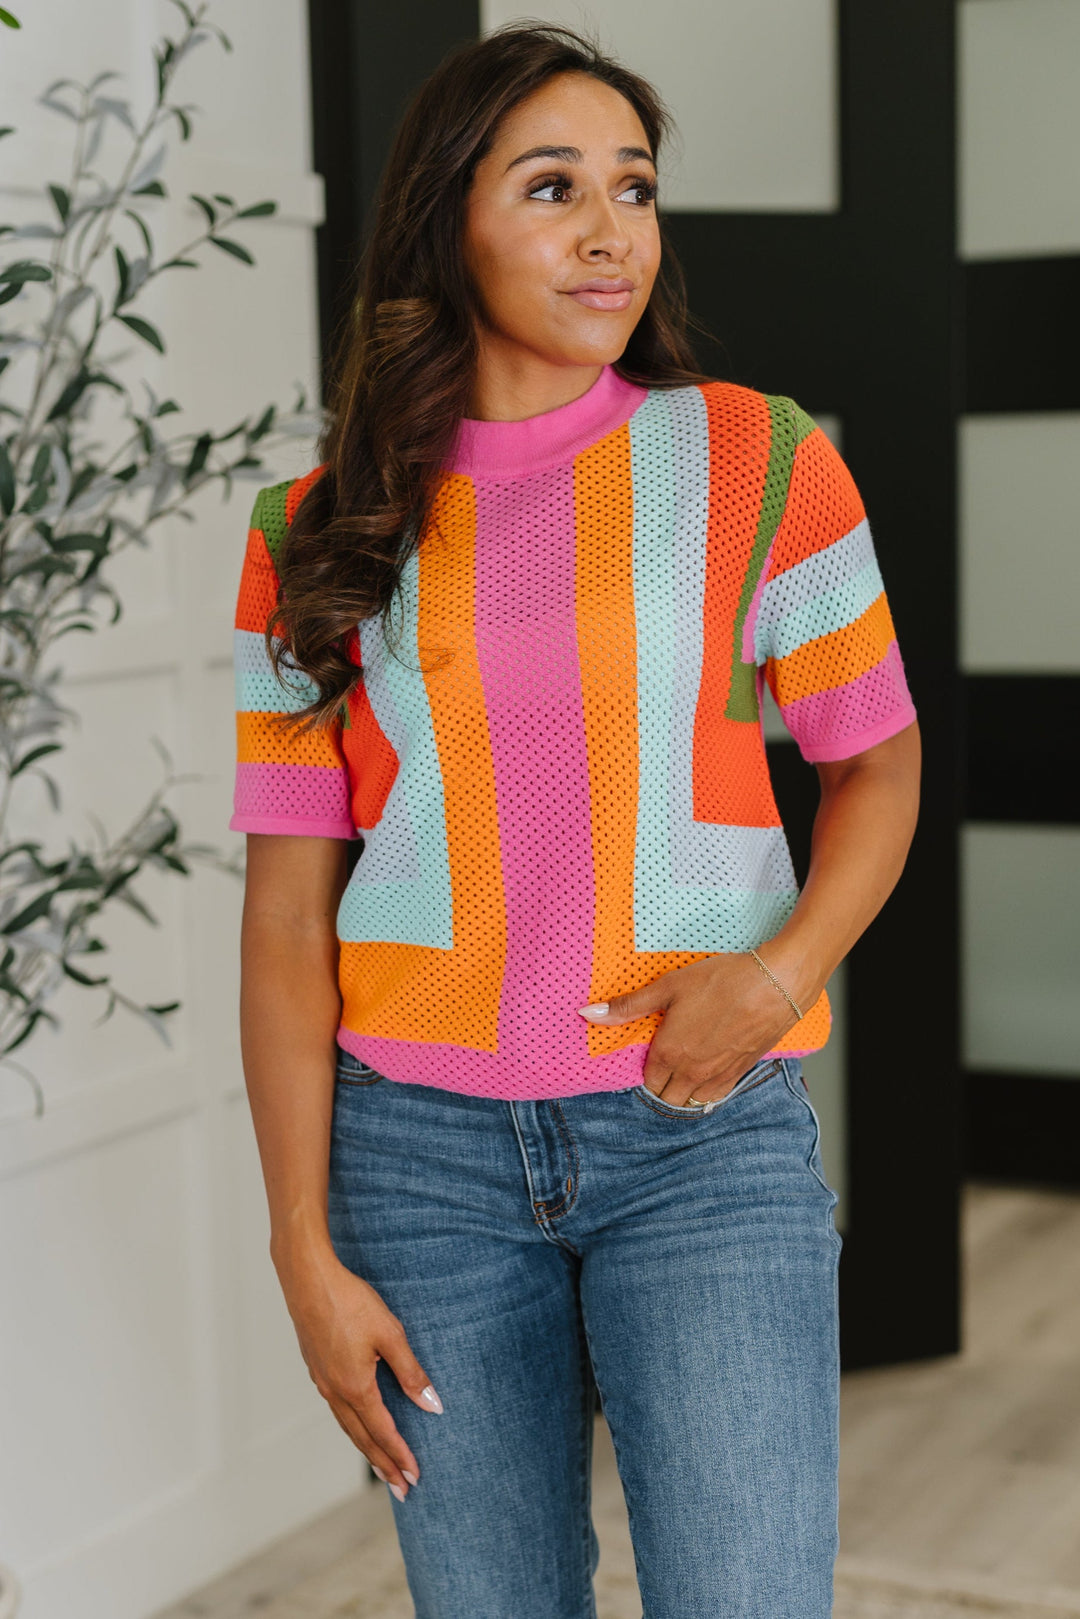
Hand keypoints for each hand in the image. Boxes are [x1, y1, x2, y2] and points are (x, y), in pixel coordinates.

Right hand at [275, 1243, 442, 1500]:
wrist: (308, 1279)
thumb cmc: (350, 1302)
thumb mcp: (390, 1334)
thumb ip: (411, 1372)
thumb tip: (432, 1406)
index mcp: (355, 1387)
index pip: (383, 1432)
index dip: (400, 1456)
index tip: (415, 1477)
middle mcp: (335, 1391)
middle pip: (362, 1439)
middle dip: (384, 1465)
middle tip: (402, 1490)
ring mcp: (322, 1381)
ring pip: (347, 1425)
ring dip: (367, 1449)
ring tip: (382, 1466)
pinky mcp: (317, 1367)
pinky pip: (337, 1408)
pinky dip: (352, 1426)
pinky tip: (358, 1422)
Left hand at [577, 951, 800, 1107]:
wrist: (775, 984)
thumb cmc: (722, 981)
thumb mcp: (669, 987)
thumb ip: (629, 1006)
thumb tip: (589, 1014)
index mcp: (670, 1053)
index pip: (647, 1082)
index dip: (646, 1070)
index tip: (649, 1056)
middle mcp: (692, 1072)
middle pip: (667, 1098)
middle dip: (662, 1087)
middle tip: (664, 1065)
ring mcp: (718, 1076)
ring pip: (692, 1102)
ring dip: (684, 1093)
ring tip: (683, 1071)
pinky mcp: (741, 1072)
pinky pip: (716, 1097)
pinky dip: (707, 1092)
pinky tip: (708, 1073)